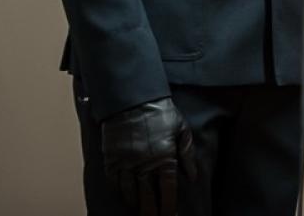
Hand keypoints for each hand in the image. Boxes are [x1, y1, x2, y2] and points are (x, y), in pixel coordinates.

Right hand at [100, 97, 197, 215]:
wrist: (133, 99)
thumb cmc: (160, 112)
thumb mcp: (182, 129)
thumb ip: (187, 155)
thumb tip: (192, 176)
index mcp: (164, 158)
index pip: (167, 190)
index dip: (169, 206)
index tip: (170, 215)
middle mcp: (144, 164)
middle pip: (147, 197)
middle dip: (151, 212)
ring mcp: (126, 163)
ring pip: (130, 193)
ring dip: (136, 204)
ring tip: (141, 211)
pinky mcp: (112, 159)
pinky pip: (114, 182)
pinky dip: (120, 192)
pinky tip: (125, 196)